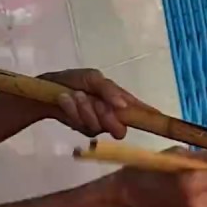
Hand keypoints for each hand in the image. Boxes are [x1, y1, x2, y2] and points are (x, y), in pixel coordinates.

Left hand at [39, 69, 154, 138]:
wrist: (46, 89)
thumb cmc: (73, 80)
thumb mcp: (93, 77)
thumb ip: (109, 90)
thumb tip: (123, 105)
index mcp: (120, 100)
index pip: (142, 111)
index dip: (152, 118)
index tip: (160, 121)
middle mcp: (113, 115)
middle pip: (120, 130)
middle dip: (105, 116)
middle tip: (95, 102)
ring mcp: (99, 124)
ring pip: (99, 127)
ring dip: (85, 109)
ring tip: (75, 95)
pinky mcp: (83, 130)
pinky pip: (83, 126)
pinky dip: (73, 111)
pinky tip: (66, 100)